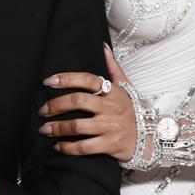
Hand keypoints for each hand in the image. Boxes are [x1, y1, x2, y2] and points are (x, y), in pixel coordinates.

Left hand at [37, 45, 136, 159]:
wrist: (152, 138)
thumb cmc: (134, 110)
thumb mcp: (127, 87)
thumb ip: (113, 68)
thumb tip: (102, 47)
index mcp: (112, 92)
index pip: (87, 80)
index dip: (66, 79)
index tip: (48, 81)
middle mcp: (110, 108)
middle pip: (78, 102)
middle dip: (56, 105)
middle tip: (42, 110)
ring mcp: (110, 127)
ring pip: (78, 126)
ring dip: (58, 128)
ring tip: (44, 129)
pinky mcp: (109, 145)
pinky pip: (84, 147)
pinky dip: (68, 147)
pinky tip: (57, 146)